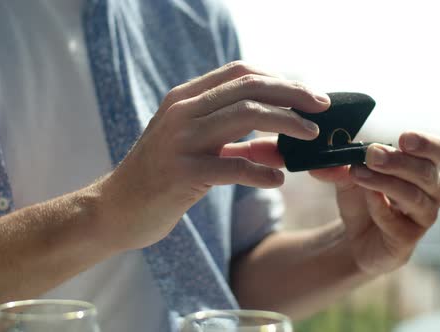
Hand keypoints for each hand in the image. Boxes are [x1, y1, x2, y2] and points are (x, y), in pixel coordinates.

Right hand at [97, 62, 328, 248]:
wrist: (116, 210)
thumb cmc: (161, 178)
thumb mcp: (197, 150)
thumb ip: (236, 142)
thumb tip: (282, 145)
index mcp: (185, 98)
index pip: (241, 73)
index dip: (279, 80)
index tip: (307, 96)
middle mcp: (182, 110)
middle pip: (250, 86)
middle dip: (294, 94)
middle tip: (323, 108)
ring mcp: (179, 139)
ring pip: (246, 114)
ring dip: (287, 124)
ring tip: (312, 139)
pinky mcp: (180, 172)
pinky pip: (234, 166)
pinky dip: (263, 171)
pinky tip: (278, 180)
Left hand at [310, 131, 439, 274]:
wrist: (355, 239)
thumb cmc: (362, 200)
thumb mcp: (349, 177)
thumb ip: (339, 166)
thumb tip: (318, 163)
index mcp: (424, 167)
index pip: (437, 151)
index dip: (425, 143)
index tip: (403, 139)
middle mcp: (432, 191)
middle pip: (426, 172)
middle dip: (397, 161)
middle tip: (371, 155)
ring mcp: (423, 217)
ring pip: (413, 196)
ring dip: (384, 182)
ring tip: (358, 173)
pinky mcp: (408, 239)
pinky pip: (397, 222)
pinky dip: (380, 207)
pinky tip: (368, 197)